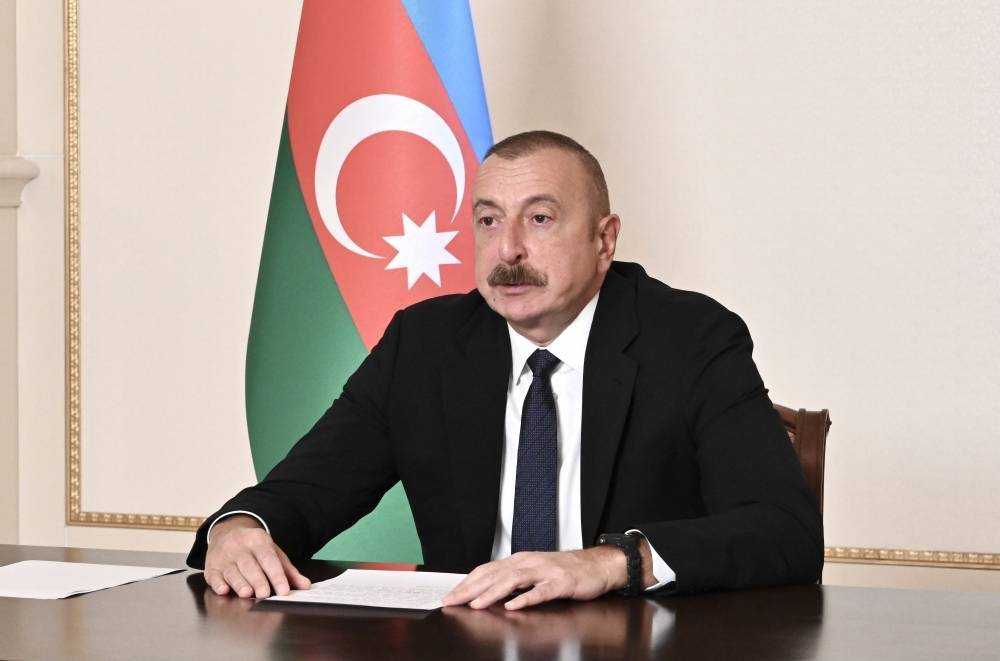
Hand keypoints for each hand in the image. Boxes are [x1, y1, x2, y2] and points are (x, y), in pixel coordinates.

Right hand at [203, 514, 310, 598]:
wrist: (227, 533)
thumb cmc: (254, 549)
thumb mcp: (273, 553)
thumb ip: (288, 571)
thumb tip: (305, 586)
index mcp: (258, 540)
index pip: (268, 558)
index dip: (276, 575)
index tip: (283, 590)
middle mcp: (239, 546)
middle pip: (249, 565)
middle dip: (258, 580)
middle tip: (265, 594)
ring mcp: (223, 556)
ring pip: (231, 570)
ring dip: (239, 583)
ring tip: (247, 593)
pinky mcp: (211, 566)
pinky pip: (213, 575)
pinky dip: (218, 583)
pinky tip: (223, 589)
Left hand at [442, 546, 626, 610]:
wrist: (597, 565)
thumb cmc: (566, 570)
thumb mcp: (535, 572)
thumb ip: (513, 580)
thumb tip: (488, 590)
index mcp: (520, 561)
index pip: (487, 570)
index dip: (467, 582)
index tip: (450, 595)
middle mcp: (529, 563)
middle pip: (494, 574)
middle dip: (471, 588)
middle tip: (452, 601)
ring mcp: (545, 572)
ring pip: (513, 580)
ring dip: (492, 592)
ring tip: (476, 604)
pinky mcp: (561, 583)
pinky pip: (541, 591)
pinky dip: (526, 598)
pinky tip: (513, 606)